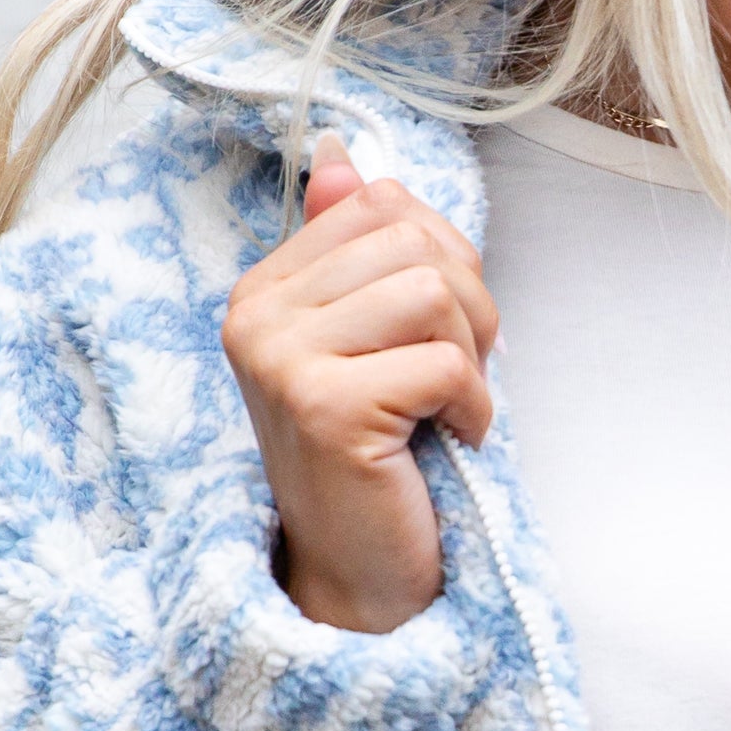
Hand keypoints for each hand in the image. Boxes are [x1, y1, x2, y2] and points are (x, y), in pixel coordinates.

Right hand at [220, 139, 497, 630]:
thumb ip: (355, 252)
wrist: (360, 577)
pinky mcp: (324, 408)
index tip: (436, 332)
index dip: (443, 260)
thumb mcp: (369, 342)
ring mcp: (282, 361)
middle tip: (457, 376)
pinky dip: (473, 406)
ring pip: (433, 292)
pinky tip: (451, 441)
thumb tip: (342, 154)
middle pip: (414, 240)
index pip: (382, 204)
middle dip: (469, 308)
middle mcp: (257, 317)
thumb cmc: (380, 459)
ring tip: (451, 407)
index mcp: (264, 289)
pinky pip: (441, 362)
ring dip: (472, 356)